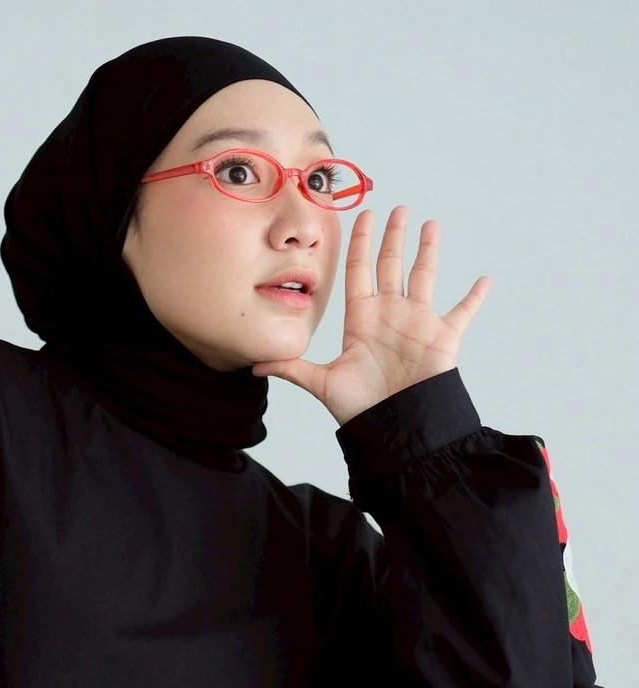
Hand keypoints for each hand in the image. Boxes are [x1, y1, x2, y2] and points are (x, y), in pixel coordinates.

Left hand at [251, 205, 491, 426]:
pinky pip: (462, 312)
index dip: (360, 243)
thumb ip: (291, 368)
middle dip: (392, 236)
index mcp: (362, 319)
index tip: (362, 215)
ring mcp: (417, 323)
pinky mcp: (442, 337)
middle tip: (396, 208)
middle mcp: (389, 315)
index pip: (359, 271)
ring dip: (428, 251)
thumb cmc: (359, 409)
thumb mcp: (321, 383)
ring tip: (430, 224)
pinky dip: (474, 297)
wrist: (393, 428)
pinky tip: (485, 279)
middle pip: (391, 265)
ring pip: (424, 276)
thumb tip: (253, 366)